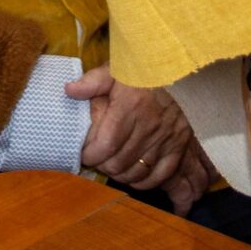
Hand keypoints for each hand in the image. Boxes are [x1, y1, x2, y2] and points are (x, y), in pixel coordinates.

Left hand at [68, 68, 213, 209]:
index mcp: (131, 107)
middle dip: (103, 166)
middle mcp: (149, 126)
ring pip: (137, 172)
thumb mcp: (117, 68)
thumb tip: (69, 91)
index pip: (106, 146)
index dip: (91, 156)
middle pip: (119, 163)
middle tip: (97, 160)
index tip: (84, 154)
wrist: (181, 69)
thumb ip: (93, 81)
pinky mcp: (179, 145)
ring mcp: (166, 138)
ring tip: (112, 166)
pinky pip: (159, 175)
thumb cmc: (144, 70)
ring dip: (120, 174)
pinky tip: (133, 174)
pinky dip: (143, 181)